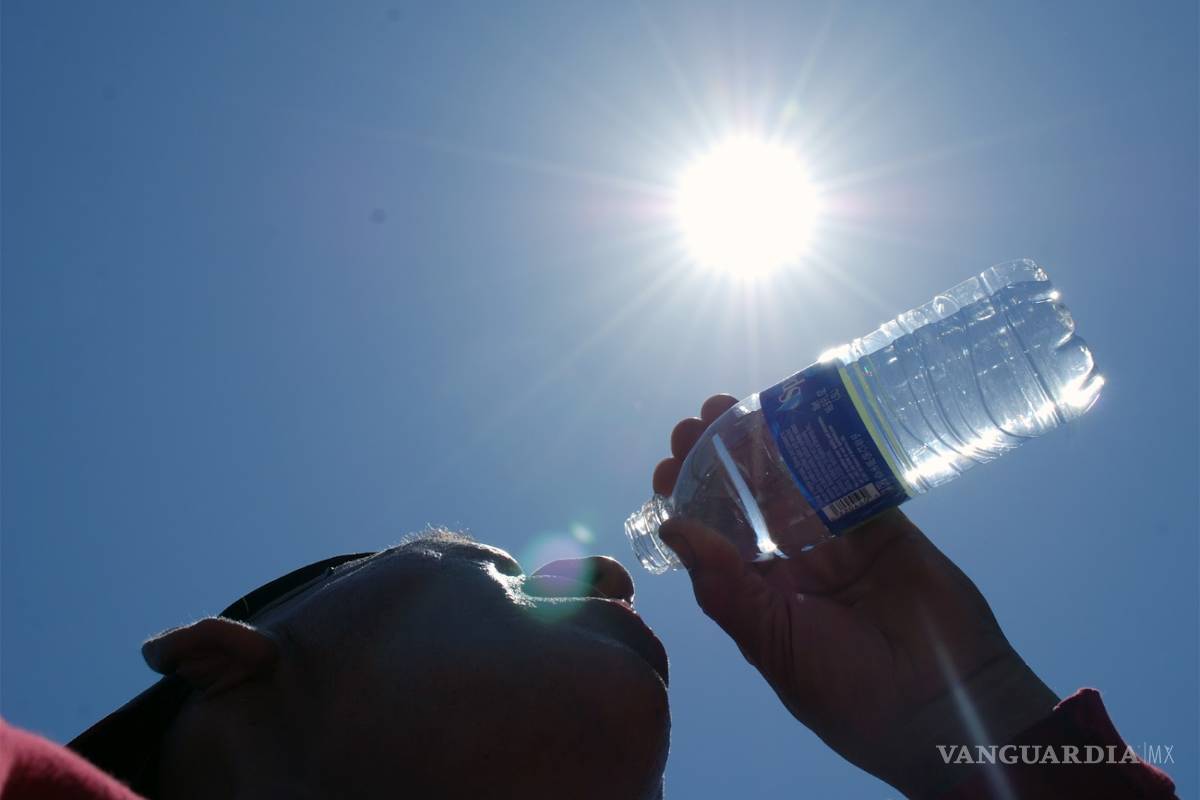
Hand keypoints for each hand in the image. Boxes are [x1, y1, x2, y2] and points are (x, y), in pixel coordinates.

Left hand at [655, 395, 1058, 797]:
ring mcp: (839, 540)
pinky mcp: (884, 524)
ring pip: (794, 480)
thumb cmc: (847, 689)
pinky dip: (829, 448)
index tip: (668, 464)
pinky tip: (801, 417)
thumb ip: (723, 585)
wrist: (945, 706)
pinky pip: (851, 477)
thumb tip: (669, 526)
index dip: (688, 498)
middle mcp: (793, 563)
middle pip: (748, 498)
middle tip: (697, 420)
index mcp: (759, 595)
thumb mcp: (772, 643)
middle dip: (719, 457)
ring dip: (764, 442)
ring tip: (734, 405)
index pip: (712, 535)